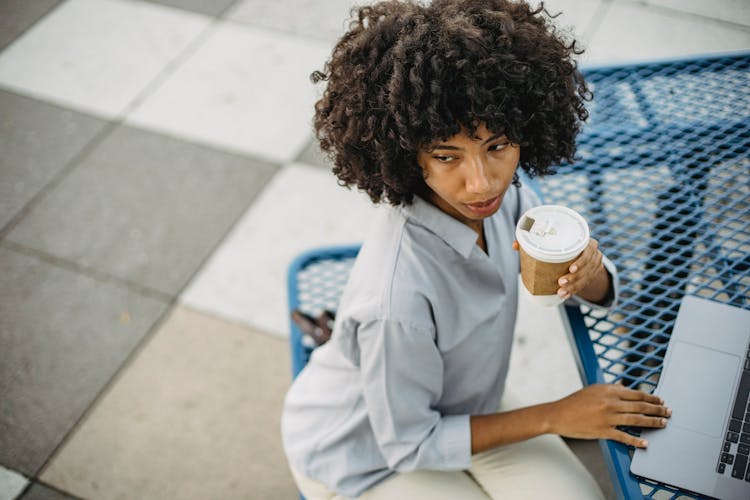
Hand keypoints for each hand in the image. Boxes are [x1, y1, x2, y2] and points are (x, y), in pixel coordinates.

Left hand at [511, 238, 609, 302]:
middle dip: (575, 277)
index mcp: (586, 242)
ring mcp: (595, 265)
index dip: (582, 260)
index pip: (589, 250)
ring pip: (587, 278)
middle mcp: (594, 253)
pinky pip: (585, 284)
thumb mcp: (551, 241)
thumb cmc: (561, 244)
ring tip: (561, 291)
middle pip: (588, 267)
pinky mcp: (592, 275)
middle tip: (560, 282)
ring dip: (574, 286)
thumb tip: (515, 245)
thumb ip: (533, 241)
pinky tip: (565, 295)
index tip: (571, 269)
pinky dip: (574, 290)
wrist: (578, 253)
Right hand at [548, 384, 670, 447]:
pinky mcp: (603, 431)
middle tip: (668, 412)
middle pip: (640, 407)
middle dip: (657, 409)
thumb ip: (610, 390)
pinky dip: (636, 441)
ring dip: (652, 423)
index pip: (636, 394)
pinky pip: (624, 437)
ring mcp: (608, 417)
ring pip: (636, 420)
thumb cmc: (574, 402)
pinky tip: (645, 443)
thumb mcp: (593, 390)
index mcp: (608, 390)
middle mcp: (610, 403)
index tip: (660, 401)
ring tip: (663, 424)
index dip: (651, 398)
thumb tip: (626, 389)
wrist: (558, 414)